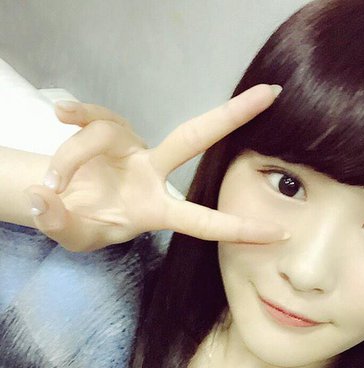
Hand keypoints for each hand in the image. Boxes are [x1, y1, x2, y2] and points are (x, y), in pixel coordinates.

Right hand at [25, 85, 286, 251]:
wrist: (60, 203)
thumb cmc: (83, 224)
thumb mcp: (72, 235)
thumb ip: (60, 224)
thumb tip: (44, 201)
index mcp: (156, 210)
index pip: (203, 221)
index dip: (238, 228)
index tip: (277, 233)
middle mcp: (151, 173)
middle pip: (194, 137)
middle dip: (232, 116)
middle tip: (271, 94)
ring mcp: (130, 147)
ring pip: (107, 132)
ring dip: (73, 155)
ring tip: (52, 187)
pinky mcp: (104, 130)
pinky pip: (91, 114)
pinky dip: (74, 113)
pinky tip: (59, 113)